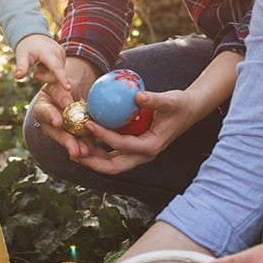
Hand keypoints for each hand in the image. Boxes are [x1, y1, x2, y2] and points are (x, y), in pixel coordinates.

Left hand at [14, 34, 69, 88]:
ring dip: (47, 74)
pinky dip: (50, 71)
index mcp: (49, 53)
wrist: (33, 36)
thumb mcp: (21, 56)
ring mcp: (62, 55)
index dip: (62, 78)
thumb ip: (21, 66)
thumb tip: (18, 77)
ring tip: (39, 66)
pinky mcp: (63, 57)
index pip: (56, 67)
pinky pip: (59, 71)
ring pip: (57, 74)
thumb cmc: (26, 47)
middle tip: (34, 74)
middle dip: (44, 78)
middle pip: (56, 75)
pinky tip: (44, 64)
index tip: (68, 88)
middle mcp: (59, 53)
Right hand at [31, 57, 98, 158]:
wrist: (74, 94)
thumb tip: (67, 103)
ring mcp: (60, 133)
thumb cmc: (65, 87)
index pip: (45, 112)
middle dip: (67, 141)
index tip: (58, 123)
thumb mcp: (62, 84)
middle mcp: (49, 124)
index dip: (51, 117)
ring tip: (85, 153)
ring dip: (77, 147)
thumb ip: (61, 92)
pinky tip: (92, 153)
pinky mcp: (73, 137)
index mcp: (42, 108)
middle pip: (57, 133)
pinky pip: (79, 143)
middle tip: (75, 149)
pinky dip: (86, 148)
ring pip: (68, 141)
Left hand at [77, 88, 198, 174]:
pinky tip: (86, 138)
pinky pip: (113, 154)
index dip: (104, 136)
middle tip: (73, 151)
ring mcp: (139, 154)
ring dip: (92, 158)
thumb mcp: (170, 100)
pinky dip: (99, 150)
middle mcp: (144, 155)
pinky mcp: (135, 149)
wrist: (189, 110)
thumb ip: (154, 100)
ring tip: (73, 147)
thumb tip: (137, 96)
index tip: (88, 123)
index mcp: (151, 146)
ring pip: (111, 163)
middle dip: (92, 161)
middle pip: (113, 166)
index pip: (122, 145)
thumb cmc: (180, 104)